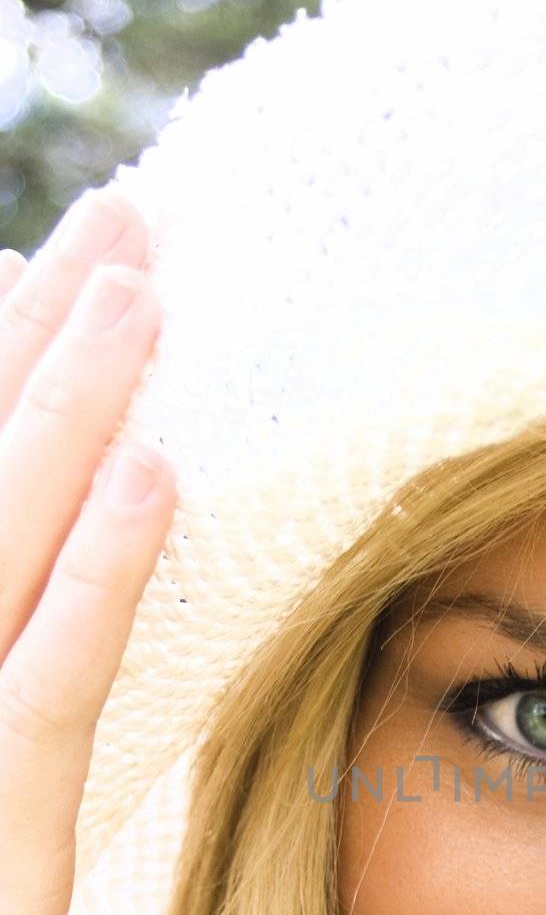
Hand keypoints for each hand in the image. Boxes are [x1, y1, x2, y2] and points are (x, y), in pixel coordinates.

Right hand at [0, 189, 175, 914]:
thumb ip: (18, 685)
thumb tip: (74, 569)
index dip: (1, 386)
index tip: (57, 278)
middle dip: (36, 348)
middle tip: (125, 219)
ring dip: (62, 410)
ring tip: (139, 280)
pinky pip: (30, 695)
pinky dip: (88, 578)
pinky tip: (160, 471)